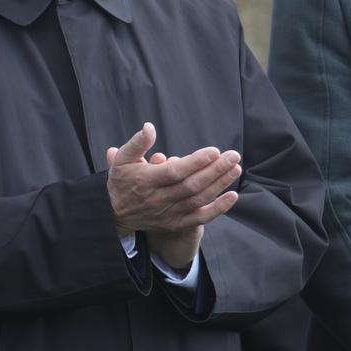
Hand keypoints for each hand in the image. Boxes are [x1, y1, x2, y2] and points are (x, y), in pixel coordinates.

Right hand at [106, 123, 239, 237]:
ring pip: (199, 199)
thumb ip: (137, 143)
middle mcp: (158, 198)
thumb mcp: (122, 159)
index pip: (174, 171)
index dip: (195, 162)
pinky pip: (201, 218)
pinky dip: (218, 209)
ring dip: (220, 185)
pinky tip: (233, 196)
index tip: (214, 151)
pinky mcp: (176, 223)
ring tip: (235, 169)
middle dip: (215, 170)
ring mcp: (168, 213)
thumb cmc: (122, 181)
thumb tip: (149, 127)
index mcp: (146, 180)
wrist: (114, 213)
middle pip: (191, 185)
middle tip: (233, 156)